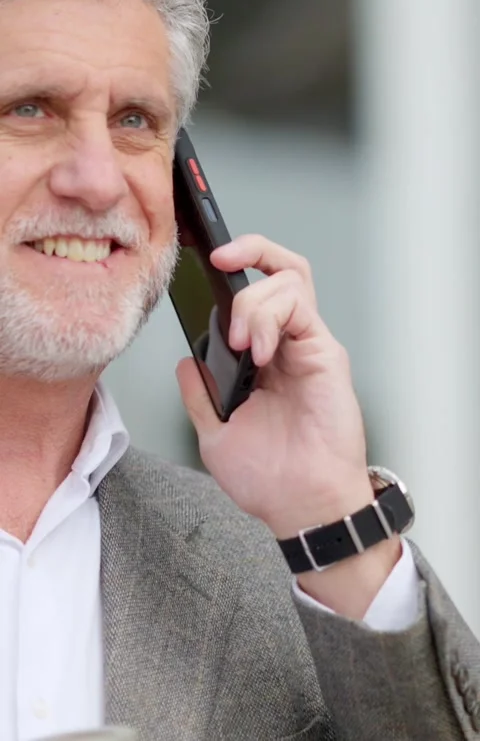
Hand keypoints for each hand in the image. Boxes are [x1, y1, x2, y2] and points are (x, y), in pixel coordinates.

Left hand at [175, 234, 372, 538]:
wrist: (302, 507)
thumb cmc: (270, 479)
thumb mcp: (216, 434)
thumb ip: (201, 395)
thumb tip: (185, 363)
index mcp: (264, 358)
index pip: (257, 290)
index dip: (237, 263)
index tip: (206, 260)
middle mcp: (289, 343)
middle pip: (279, 268)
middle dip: (248, 252)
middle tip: (219, 269)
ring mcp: (308, 345)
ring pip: (289, 279)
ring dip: (254, 301)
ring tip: (241, 342)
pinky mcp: (325, 353)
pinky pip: (302, 307)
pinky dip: (273, 317)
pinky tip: (259, 353)